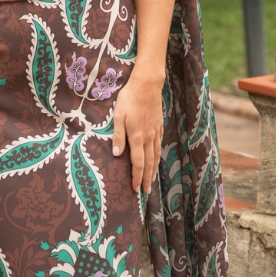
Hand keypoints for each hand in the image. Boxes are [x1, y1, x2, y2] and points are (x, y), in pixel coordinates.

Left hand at [105, 65, 163, 193]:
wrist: (147, 84)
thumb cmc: (129, 98)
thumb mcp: (118, 116)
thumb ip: (118, 136)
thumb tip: (116, 155)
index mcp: (137, 137)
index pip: (138, 163)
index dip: (136, 177)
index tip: (135, 189)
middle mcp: (149, 138)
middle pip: (149, 163)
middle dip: (147, 179)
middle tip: (146, 192)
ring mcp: (156, 132)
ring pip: (156, 155)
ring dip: (154, 169)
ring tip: (152, 180)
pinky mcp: (159, 125)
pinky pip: (159, 144)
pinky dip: (158, 155)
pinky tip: (156, 157)